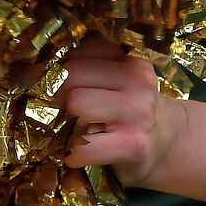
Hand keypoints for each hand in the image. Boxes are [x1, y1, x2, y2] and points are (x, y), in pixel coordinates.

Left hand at [59, 38, 176, 185]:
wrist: (168, 143)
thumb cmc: (130, 108)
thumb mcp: (120, 76)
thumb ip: (88, 65)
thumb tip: (37, 75)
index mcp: (130, 56)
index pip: (76, 51)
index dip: (60, 72)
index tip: (66, 89)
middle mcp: (138, 78)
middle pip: (70, 74)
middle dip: (59, 96)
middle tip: (67, 113)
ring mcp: (138, 110)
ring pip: (75, 103)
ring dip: (67, 123)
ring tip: (78, 130)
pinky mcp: (133, 144)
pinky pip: (80, 146)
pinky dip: (72, 154)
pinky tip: (83, 152)